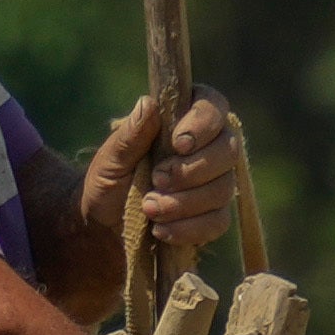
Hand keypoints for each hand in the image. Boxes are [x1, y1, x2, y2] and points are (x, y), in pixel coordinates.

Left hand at [79, 87, 255, 268]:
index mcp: (185, 119)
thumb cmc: (110, 180)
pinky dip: (188, 228)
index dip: (203, 123)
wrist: (106, 224)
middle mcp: (209, 146)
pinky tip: (161, 230)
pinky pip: (218, 221)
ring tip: (149, 208)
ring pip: (223, 188)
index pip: (212, 106)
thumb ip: (131, 134)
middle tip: (157, 180)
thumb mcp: (111, 157)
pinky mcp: (214, 215)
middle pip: (228, 149)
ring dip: (184, 202)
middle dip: (191, 170)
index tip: (178, 143)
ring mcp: (216, 182)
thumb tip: (149, 104)